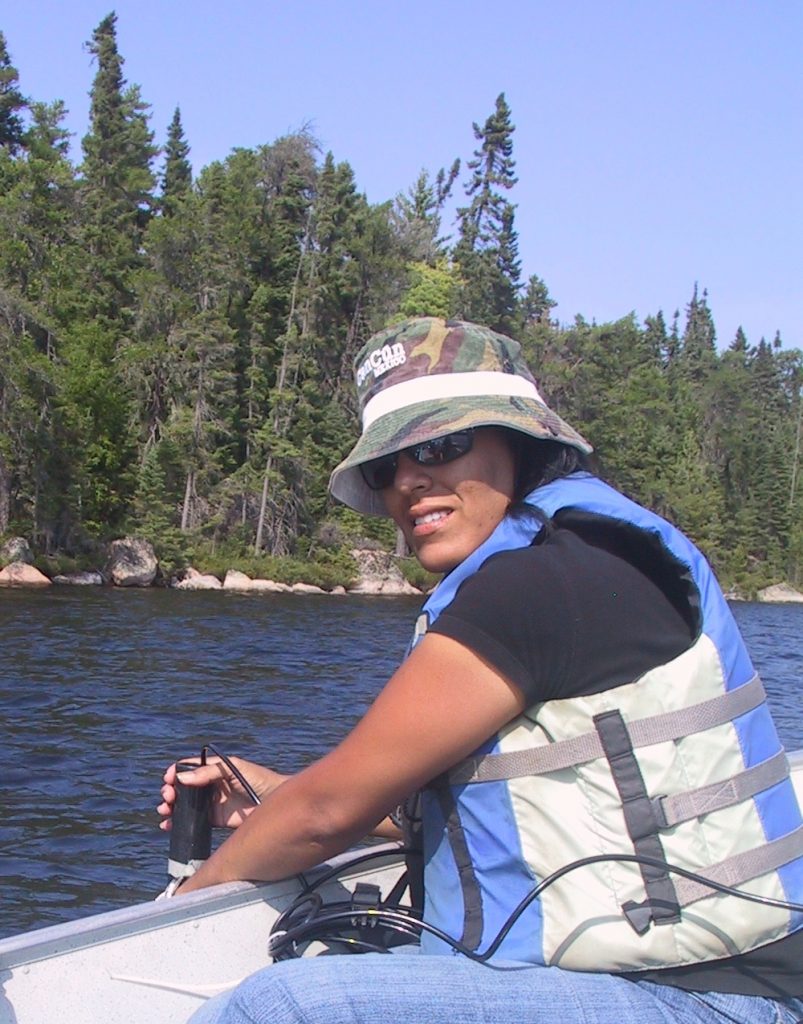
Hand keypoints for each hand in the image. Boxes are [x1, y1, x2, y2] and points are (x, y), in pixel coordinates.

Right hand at [157, 756, 288, 830]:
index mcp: (215, 769)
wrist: (275, 802)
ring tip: (165, 810)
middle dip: (171, 791)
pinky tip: (168, 825)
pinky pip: (192, 821)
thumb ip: (209, 772)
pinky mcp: (215, 820)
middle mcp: (211, 785)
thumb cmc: (258, 779)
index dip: (176, 772)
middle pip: (183, 787)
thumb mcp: (233, 769)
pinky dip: (177, 823)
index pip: (190, 768)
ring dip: (171, 807)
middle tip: (167, 796)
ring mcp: (212, 803)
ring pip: (184, 804)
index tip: (168, 778)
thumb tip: (182, 777)